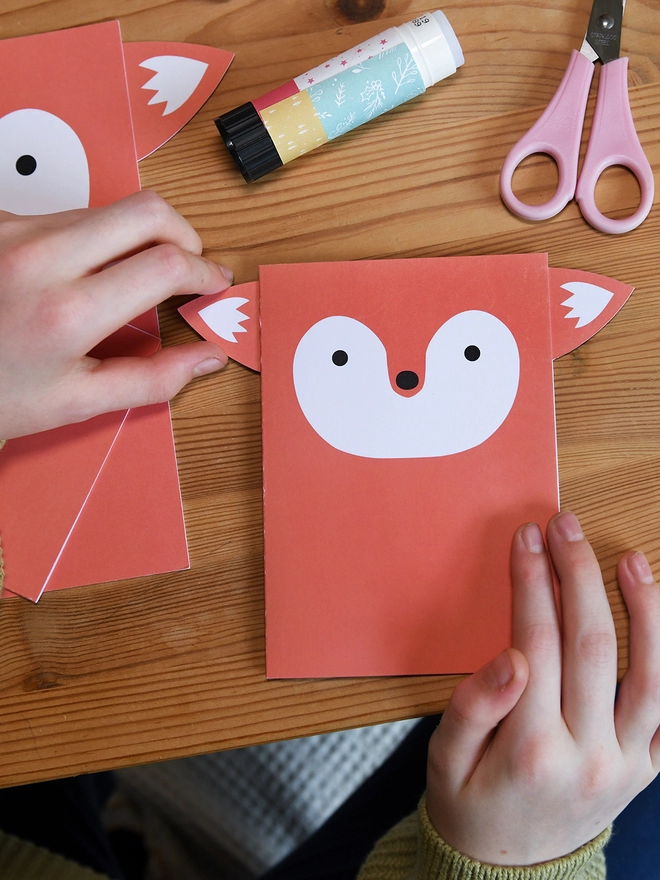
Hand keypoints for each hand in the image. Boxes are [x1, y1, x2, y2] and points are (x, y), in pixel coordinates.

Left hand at [0, 191, 232, 439]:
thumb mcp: (76, 404)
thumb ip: (153, 380)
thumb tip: (209, 357)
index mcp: (68, 312)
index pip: (166, 263)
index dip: (205, 271)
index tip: (216, 283)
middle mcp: (41, 256)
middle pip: (147, 210)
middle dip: (185, 234)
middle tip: (190, 266)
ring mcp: (14, 230)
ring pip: (108, 209)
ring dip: (137, 237)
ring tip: (132, 278)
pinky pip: (68, 214)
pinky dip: (93, 238)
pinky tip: (81, 273)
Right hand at [426, 511, 659, 864]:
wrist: (510, 871)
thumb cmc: (470, 803)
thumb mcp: (444, 759)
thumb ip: (473, 707)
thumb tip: (510, 657)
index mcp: (529, 748)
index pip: (535, 640)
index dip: (531, 582)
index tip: (527, 540)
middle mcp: (587, 753)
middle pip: (589, 643)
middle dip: (576, 574)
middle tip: (564, 529)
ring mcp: (625, 764)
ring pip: (648, 673)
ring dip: (643, 609)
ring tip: (630, 560)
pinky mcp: (644, 769)